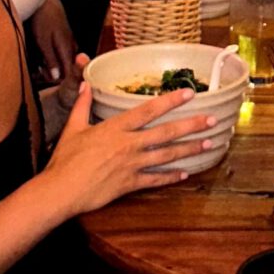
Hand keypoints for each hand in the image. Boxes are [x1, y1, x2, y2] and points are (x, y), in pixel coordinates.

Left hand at [32, 0, 79, 85]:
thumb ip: (51, 59)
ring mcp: (68, 38)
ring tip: (42, 67)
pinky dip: (56, 56)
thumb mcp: (43, 42)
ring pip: (66, 58)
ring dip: (56, 65)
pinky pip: (63, 50)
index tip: (54, 85)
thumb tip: (57, 76)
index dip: (63, 80)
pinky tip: (46, 56)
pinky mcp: (63, 34)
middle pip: (68, 65)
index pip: (70, 71)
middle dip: (58, 73)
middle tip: (43, 76)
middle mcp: (71, 44)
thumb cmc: (42, 19)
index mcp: (67, 48)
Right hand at [42, 83, 215, 213]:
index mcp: (115, 128)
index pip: (148, 111)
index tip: (189, 93)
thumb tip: (86, 84)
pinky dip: (171, 177)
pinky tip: (186, 174)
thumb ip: (82, 104)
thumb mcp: (72, 127)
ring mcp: (131, 165)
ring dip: (189, 149)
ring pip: (167, 155)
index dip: (170, 101)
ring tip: (208, 144)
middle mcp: (128, 145)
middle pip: (166, 133)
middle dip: (191, 125)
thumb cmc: (65, 159)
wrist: (61, 190)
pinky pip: (155, 180)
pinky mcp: (130, 183)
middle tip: (212, 120)